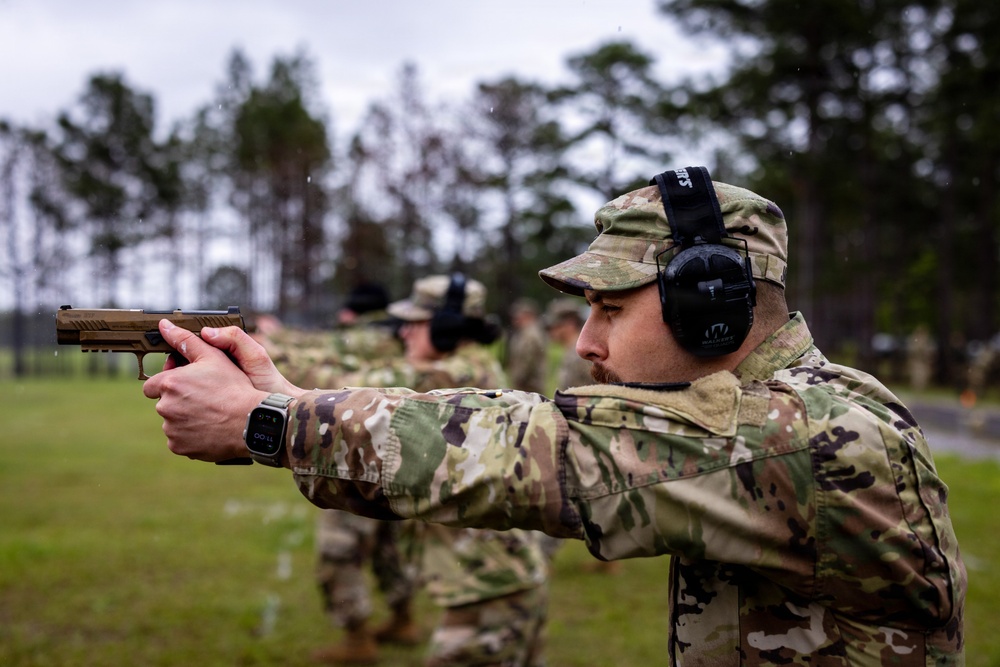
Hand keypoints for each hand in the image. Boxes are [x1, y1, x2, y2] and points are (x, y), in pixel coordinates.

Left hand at [142, 320, 302, 462]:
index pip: (151, 385)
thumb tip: (165, 326)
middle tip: (204, 399)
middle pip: (164, 404)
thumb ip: (185, 341)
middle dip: (178, 401)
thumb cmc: (235, 387)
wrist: (250, 421)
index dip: (169, 384)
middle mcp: (165, 408)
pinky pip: (180, 440)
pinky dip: (190, 436)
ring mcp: (172, 430)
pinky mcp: (180, 447)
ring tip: (210, 414)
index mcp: (169, 384)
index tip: (186, 385)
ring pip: (172, 423)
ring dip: (184, 419)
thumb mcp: (213, 357)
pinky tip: (209, 429)